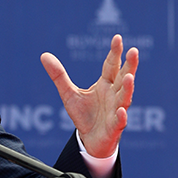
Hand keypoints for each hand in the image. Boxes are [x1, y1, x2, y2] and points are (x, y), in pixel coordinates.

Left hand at [41, 34, 138, 157]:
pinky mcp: (115, 127)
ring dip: (127, 88)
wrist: (89, 139)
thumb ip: (58, 75)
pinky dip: (121, 116)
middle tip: (134, 51)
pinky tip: (121, 111)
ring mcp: (117, 110)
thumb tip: (44, 55)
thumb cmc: (84, 114)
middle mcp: (114, 95)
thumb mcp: (68, 93)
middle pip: (123, 77)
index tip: (117, 38)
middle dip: (130, 65)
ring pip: (125, 98)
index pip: (111, 66)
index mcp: (105, 84)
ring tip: (129, 77)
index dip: (115, 52)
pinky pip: (119, 121)